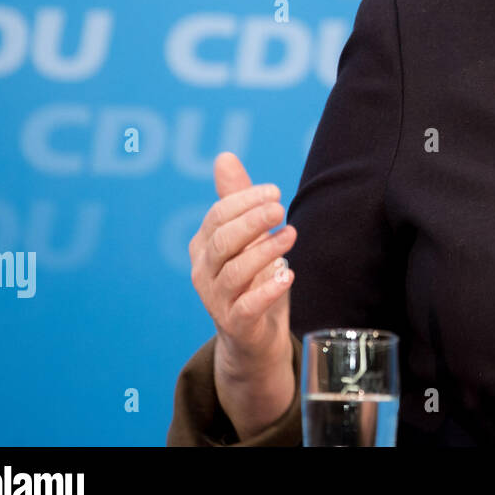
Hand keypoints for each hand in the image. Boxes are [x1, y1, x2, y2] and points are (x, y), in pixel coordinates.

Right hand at [189, 152, 297, 437]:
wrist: (254, 338)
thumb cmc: (251, 281)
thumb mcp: (248, 238)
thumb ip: (237, 200)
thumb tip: (224, 157)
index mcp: (204, 247)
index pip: (218, 217)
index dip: (245, 201)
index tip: (275, 192)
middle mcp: (204, 273)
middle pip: (222, 241)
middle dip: (251, 221)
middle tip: (280, 209)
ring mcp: (216, 301)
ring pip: (235, 272)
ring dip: (265, 251)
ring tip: (291, 236)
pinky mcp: (235, 325)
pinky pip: (247, 307)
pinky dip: (267, 290)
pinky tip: (288, 274)